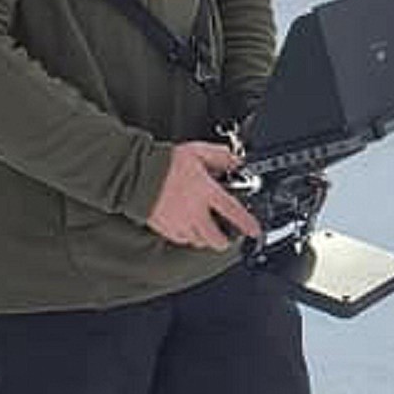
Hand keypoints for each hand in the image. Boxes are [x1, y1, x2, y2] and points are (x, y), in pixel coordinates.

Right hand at [146, 141, 261, 249]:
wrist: (139, 175)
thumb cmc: (166, 163)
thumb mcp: (198, 151)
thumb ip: (219, 156)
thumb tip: (235, 161)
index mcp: (206, 192)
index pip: (233, 211)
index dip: (247, 223)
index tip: (254, 231)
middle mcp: (195, 212)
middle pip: (216, 238)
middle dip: (225, 240)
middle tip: (228, 236)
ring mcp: (181, 223)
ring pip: (199, 242)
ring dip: (207, 239)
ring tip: (208, 231)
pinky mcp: (167, 229)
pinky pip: (183, 240)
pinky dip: (189, 237)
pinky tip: (189, 228)